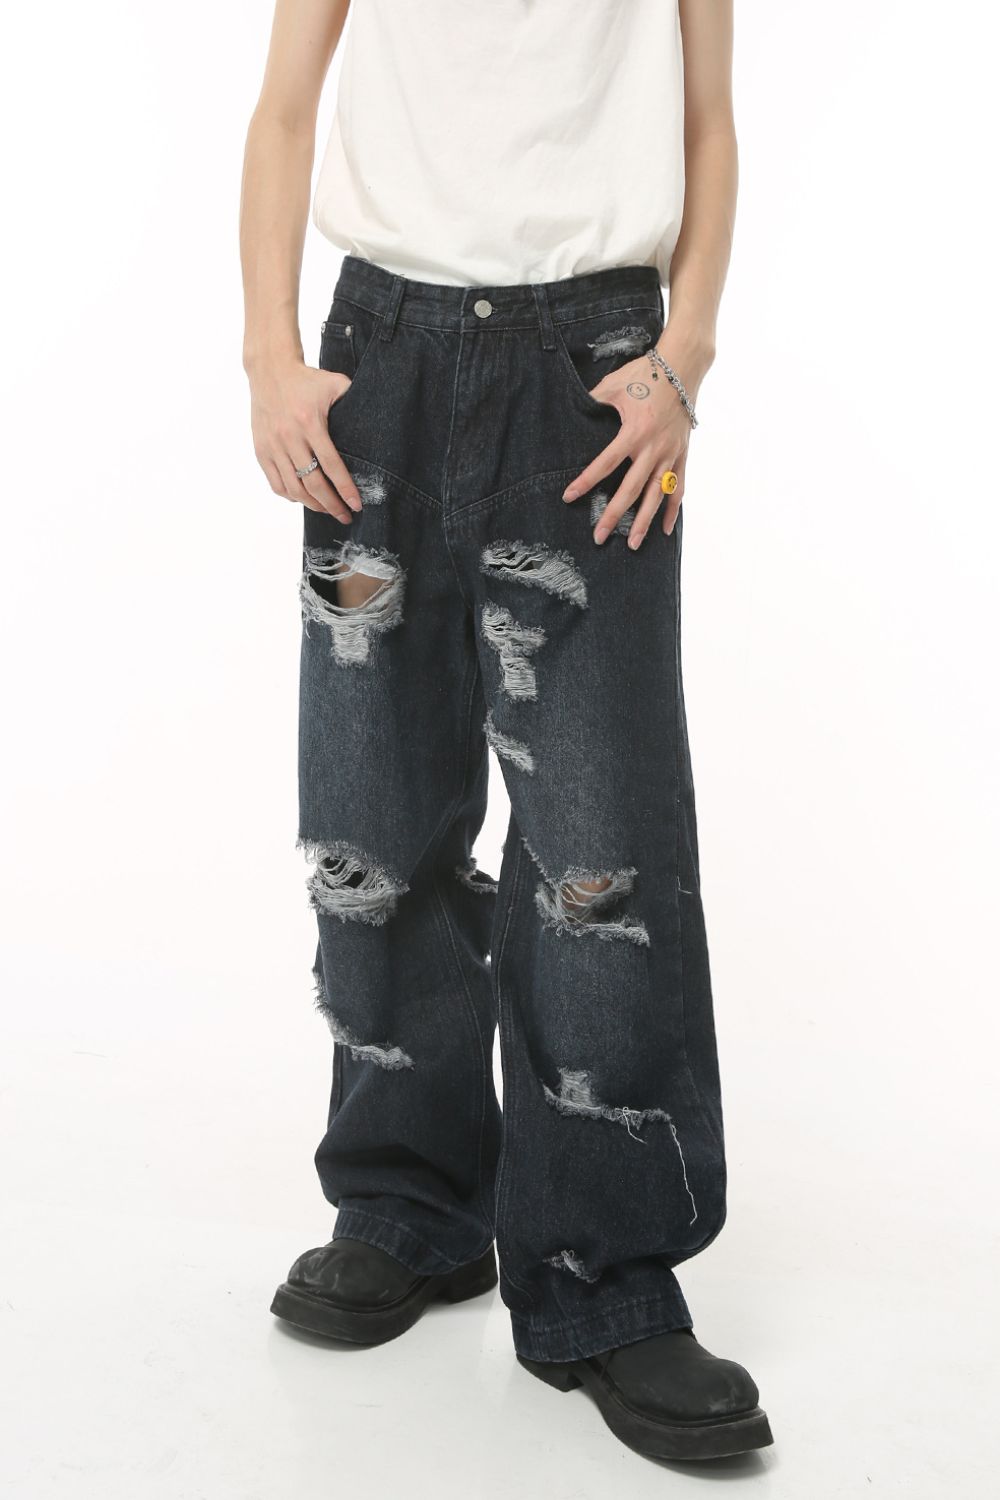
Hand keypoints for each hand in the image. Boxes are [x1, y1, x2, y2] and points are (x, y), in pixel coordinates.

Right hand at [248, 358, 361, 521]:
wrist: (270, 371)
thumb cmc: (307, 379)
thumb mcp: (335, 383)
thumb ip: (354, 400)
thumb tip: (378, 419)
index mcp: (310, 423)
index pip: (331, 465)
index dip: (345, 489)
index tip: (356, 505)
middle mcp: (289, 437)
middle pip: (313, 484)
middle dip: (331, 505)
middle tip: (344, 516)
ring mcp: (273, 446)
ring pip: (293, 488)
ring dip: (312, 505)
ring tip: (327, 510)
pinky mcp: (261, 450)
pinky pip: (276, 483)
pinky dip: (291, 496)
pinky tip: (304, 499)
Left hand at [561, 347, 698, 547]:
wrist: (683, 368)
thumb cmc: (646, 374)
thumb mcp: (614, 384)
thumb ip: (593, 401)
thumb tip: (572, 410)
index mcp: (634, 432)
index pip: (605, 463)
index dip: (586, 481)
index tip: (569, 497)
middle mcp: (654, 448)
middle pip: (631, 489)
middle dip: (614, 515)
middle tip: (598, 537)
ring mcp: (670, 454)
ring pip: (656, 495)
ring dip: (644, 522)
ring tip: (631, 544)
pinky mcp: (682, 455)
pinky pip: (678, 488)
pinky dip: (672, 510)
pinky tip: (665, 530)